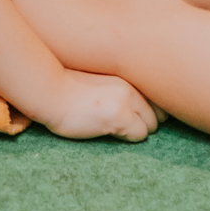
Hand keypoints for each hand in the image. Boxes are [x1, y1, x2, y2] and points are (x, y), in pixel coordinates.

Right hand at [42, 69, 158, 140]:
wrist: (49, 90)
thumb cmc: (67, 86)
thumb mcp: (100, 78)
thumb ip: (119, 84)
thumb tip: (135, 102)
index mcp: (127, 73)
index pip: (157, 94)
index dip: (149, 108)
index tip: (136, 113)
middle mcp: (131, 83)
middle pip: (160, 111)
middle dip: (147, 121)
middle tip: (127, 124)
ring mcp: (126, 99)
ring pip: (152, 124)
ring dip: (139, 130)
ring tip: (117, 128)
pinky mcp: (119, 116)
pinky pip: (140, 134)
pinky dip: (130, 137)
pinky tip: (111, 131)